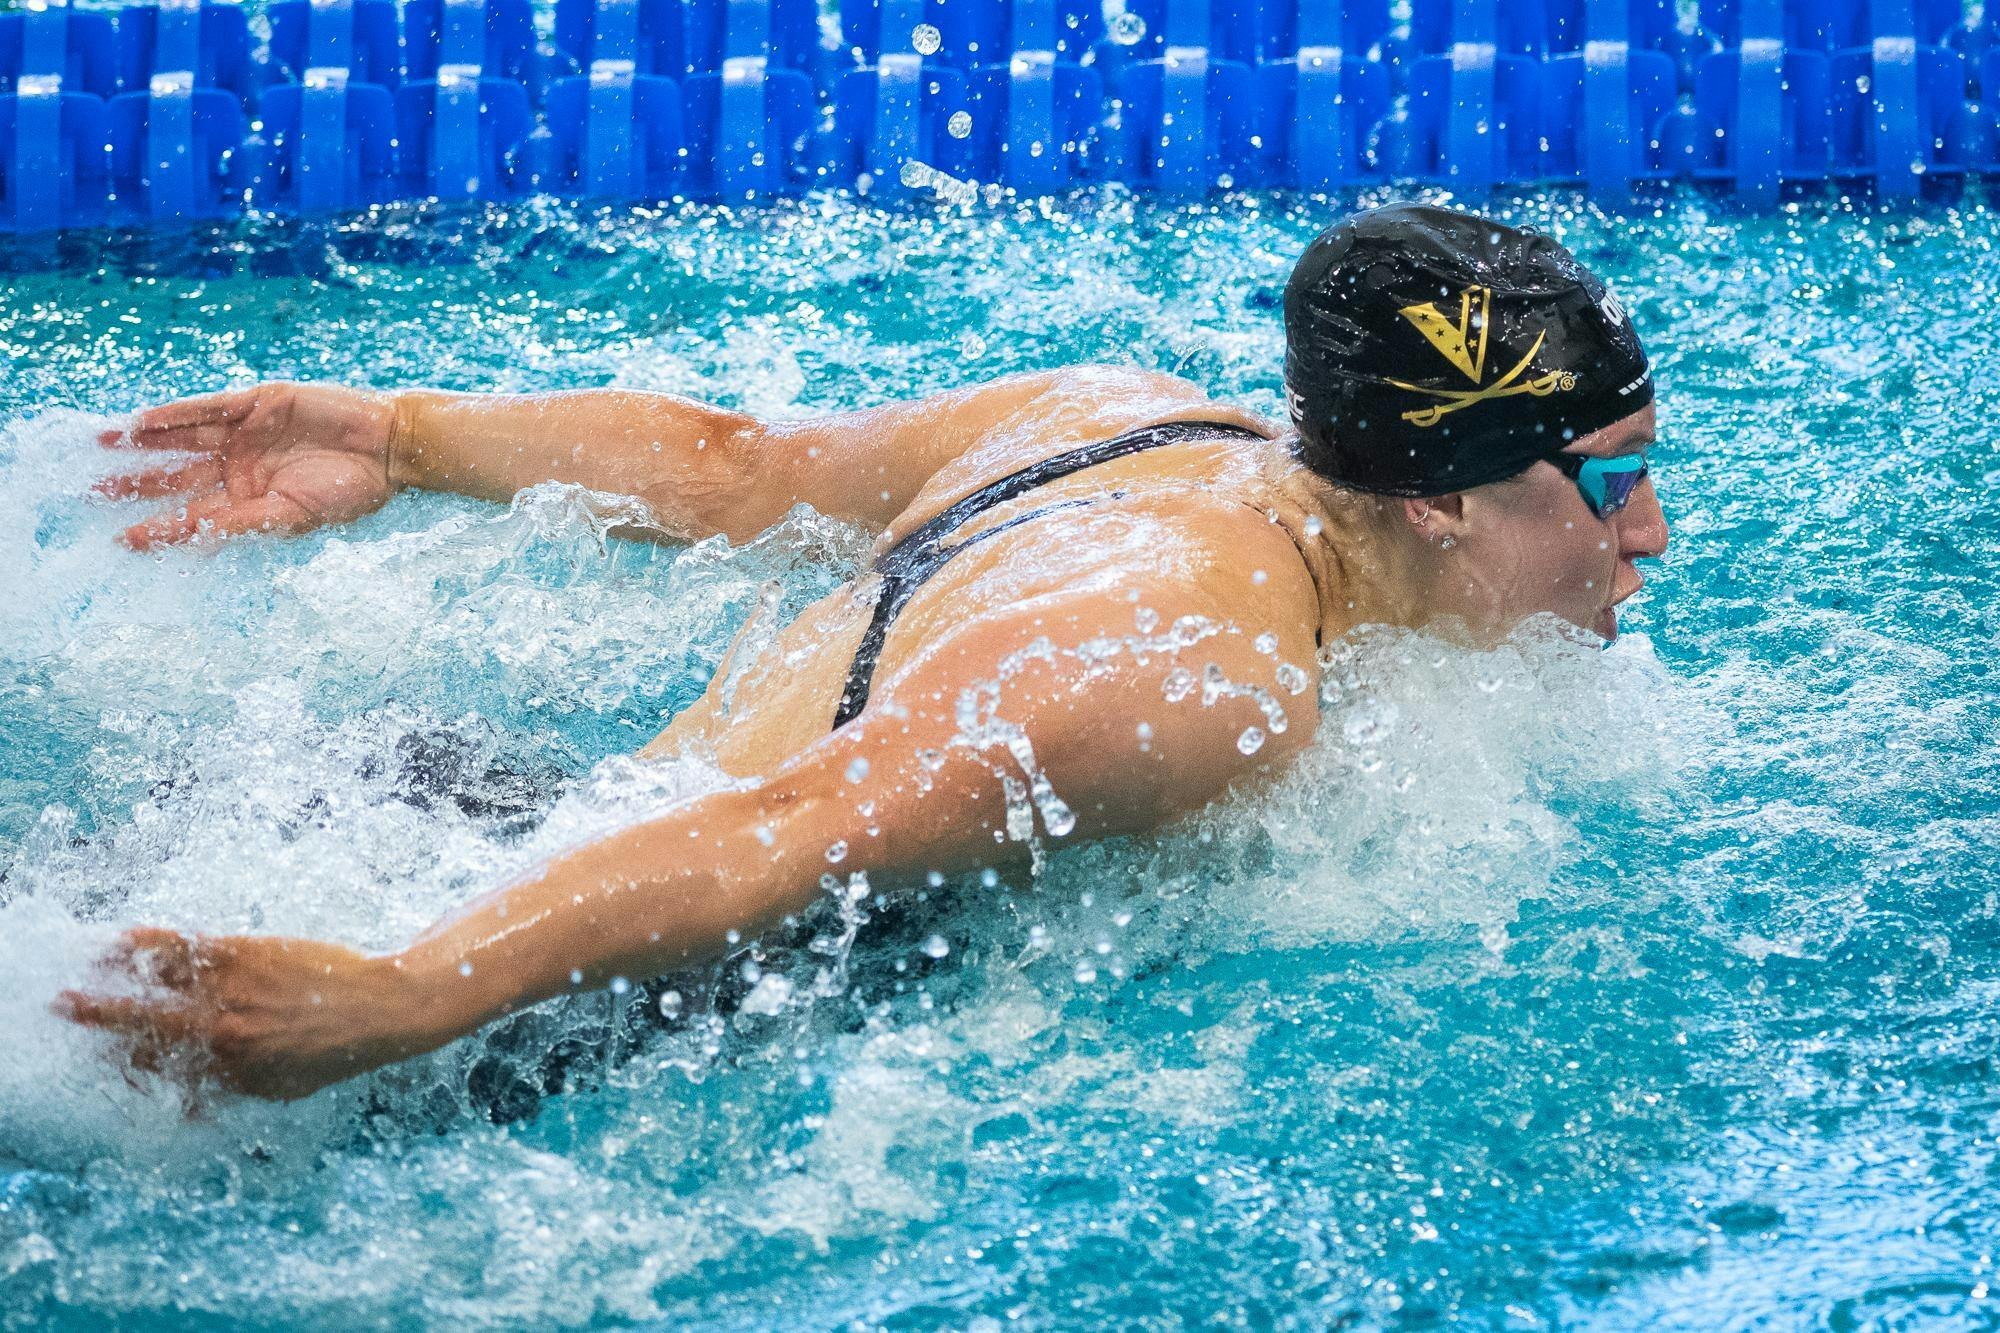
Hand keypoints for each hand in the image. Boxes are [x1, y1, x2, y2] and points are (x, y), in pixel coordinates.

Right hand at [55, 927, 436, 1101]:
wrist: (380, 1009)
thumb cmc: (331, 1053)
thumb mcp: (276, 1089)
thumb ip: (227, 1090)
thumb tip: (189, 1105)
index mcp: (223, 1066)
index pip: (155, 1065)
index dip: (126, 1057)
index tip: (110, 1051)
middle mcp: (219, 1028)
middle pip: (140, 1022)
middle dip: (97, 1015)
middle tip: (61, 1006)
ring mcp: (231, 987)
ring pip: (158, 977)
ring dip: (117, 970)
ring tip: (88, 961)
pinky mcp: (246, 952)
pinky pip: (188, 946)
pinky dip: (153, 942)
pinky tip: (128, 938)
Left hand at [94, 382, 398, 549]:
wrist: (390, 448)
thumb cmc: (351, 491)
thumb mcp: (292, 516)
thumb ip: (240, 523)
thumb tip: (190, 538)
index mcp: (251, 501)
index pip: (193, 515)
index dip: (157, 526)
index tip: (120, 540)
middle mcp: (241, 468)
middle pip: (177, 476)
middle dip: (136, 482)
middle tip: (91, 489)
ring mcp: (245, 434)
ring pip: (182, 439)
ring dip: (143, 443)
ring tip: (101, 443)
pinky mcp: (255, 403)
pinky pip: (205, 409)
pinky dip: (173, 415)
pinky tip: (142, 422)